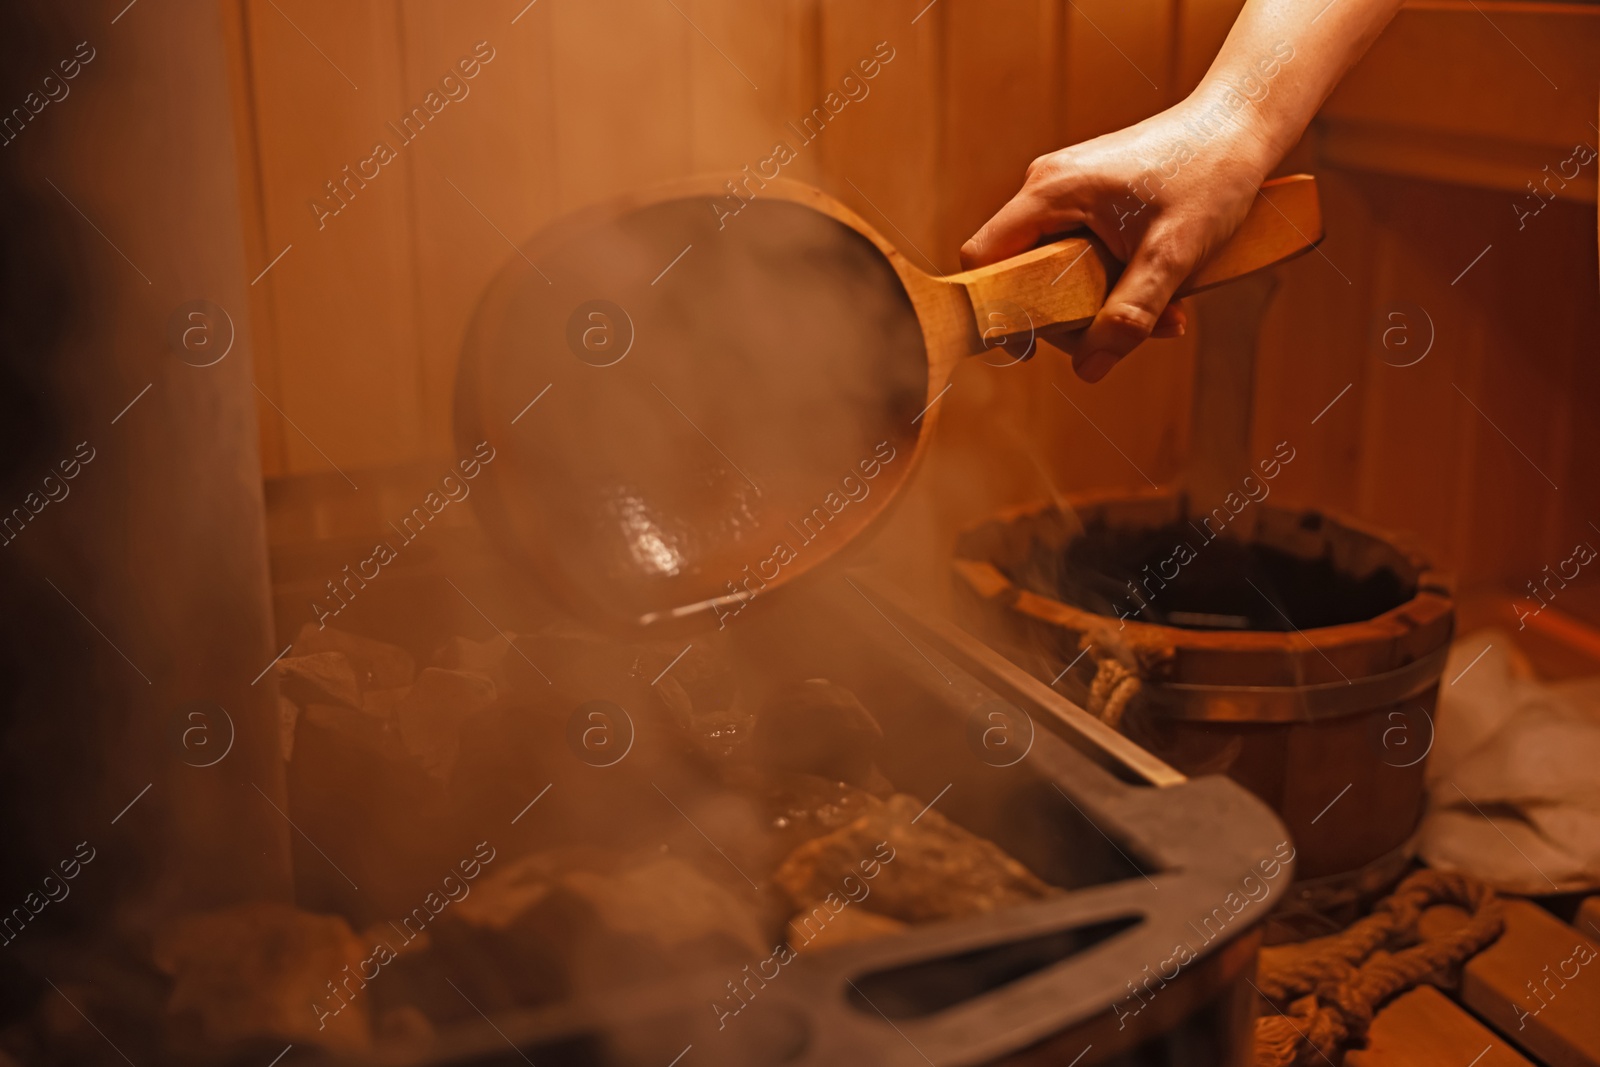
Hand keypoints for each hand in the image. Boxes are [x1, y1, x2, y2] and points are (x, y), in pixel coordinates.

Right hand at [960, 97, 1277, 381]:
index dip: (995, 308)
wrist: (1242, 123)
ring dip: (1101, 302)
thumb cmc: (1211, 174)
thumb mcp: (1172, 254)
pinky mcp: (1091, 198)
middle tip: (1125, 335)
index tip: (1030, 346)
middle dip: (1070, 316)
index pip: (984, 260)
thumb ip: (1128, 313)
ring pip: (1057, 268)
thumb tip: (1088, 369)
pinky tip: (1160, 285)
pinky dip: (1113, 279)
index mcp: (1049, 192)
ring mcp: (1068, 191)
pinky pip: (1081, 252)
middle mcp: (1047, 187)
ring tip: (1165, 312)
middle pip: (1022, 273)